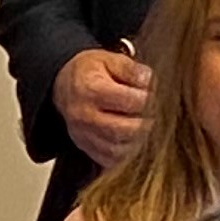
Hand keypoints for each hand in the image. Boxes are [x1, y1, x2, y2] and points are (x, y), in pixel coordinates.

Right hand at [55, 47, 154, 167]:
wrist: (65, 86)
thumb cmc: (90, 73)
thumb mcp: (109, 59)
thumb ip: (131, 69)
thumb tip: (148, 82)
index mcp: (91, 90)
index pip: (130, 101)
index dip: (149, 99)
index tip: (155, 95)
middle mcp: (84, 116)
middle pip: (126, 129)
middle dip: (147, 122)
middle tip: (155, 114)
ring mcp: (83, 135)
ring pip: (119, 150)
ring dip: (139, 141)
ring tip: (145, 127)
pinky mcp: (86, 148)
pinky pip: (110, 161)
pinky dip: (127, 155)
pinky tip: (134, 140)